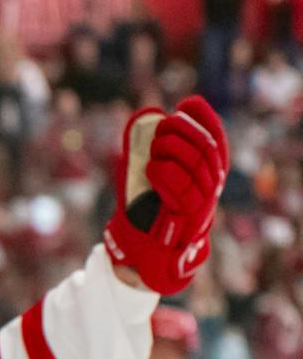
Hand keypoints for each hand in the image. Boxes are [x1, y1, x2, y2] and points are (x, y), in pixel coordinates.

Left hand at [103, 96, 227, 294]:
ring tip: (155, 146)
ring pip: (198, 166)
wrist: (148, 255)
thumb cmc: (149, 213)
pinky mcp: (189, 219)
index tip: (187, 103)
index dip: (205, 118)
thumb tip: (143, 121)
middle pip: (208, 149)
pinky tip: (151, 166)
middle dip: (186, 130)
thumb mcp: (149, 178)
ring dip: (175, 149)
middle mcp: (211, 186)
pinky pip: (183, 190)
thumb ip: (149, 152)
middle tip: (164, 125)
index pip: (216, 140)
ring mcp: (203, 203)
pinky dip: (167, 173)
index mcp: (208, 173)